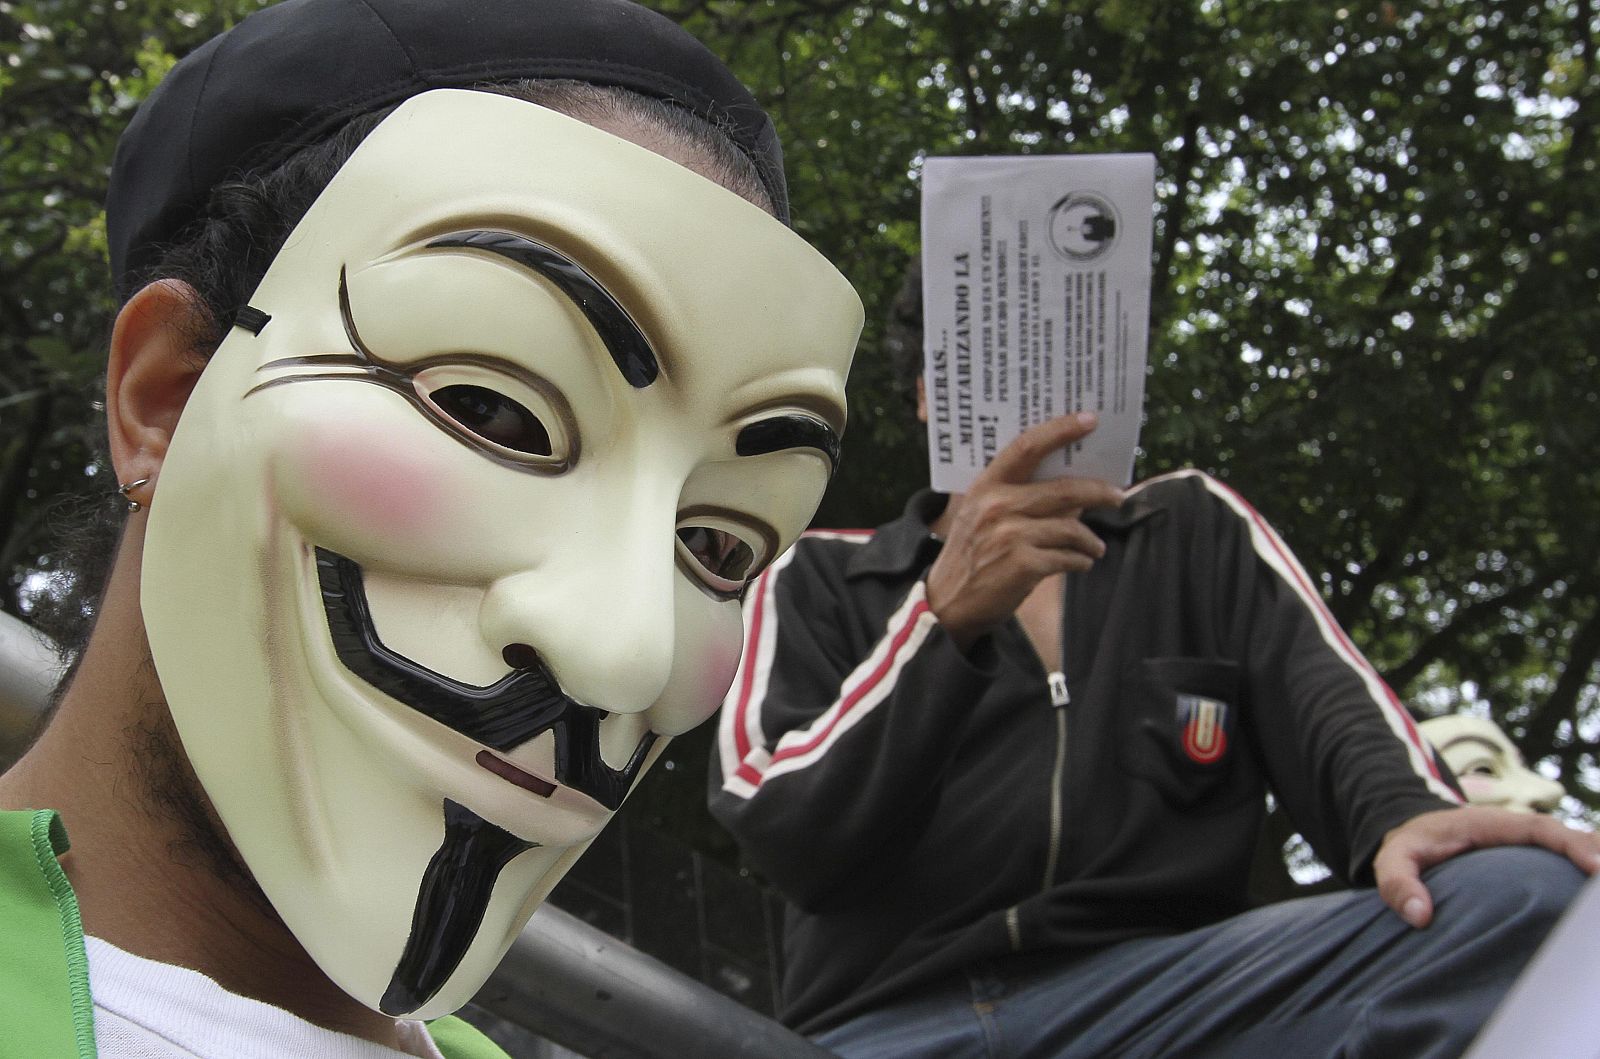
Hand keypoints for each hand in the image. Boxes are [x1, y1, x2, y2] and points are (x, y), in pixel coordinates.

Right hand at [925, 412, 1123, 647]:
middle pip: (1064, 490)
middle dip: (1099, 492)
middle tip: (1117, 496)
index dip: (1060, 430)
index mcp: (986, 486)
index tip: (1089, 420)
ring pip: (1071, 528)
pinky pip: (1068, 557)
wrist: (948, 603)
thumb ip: (1017, 498)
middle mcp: (996, 506)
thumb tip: (1072, 491)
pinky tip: (1079, 564)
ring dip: (1090, 541)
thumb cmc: (972, 555)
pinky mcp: (1023, 565)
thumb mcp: (982, 516)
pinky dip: (1080, 562)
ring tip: (1095, 548)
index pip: (1026, 447)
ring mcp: (1009, 535)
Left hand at [1373, 806, 1599, 927]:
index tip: (1597, 866)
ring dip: (1594, 864)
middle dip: (1597, 855)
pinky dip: (1582, 878)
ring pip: (1573, 852)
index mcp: (1493, 825)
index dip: (1573, 844)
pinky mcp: (1532, 864)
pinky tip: (1590, 911)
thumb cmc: (1410, 846)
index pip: (1541, 830)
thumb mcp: (1393, 858)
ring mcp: (1529, 849)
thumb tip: (1419, 916)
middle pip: (1571, 839)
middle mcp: (1518, 834)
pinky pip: (1565, 867)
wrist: (1415, 837)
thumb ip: (1397, 881)